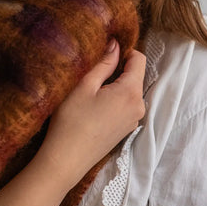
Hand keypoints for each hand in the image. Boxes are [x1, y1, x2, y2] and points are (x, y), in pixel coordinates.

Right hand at [38, 38, 146, 185]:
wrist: (67, 160)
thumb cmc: (71, 121)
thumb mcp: (85, 86)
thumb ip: (104, 63)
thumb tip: (116, 45)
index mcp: (131, 92)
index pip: (139, 59)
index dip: (125, 51)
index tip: (107, 54)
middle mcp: (139, 106)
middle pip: (136, 76)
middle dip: (119, 70)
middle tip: (94, 75)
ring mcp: (134, 120)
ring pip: (131, 91)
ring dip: (117, 85)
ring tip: (94, 93)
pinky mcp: (127, 129)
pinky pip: (127, 105)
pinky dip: (117, 99)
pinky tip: (98, 107)